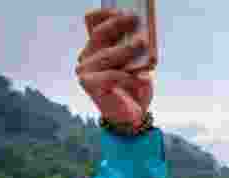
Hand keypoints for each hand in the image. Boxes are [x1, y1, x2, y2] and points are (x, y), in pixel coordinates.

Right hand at [75, 8, 153, 126]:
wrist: (131, 116)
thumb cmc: (135, 88)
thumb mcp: (139, 65)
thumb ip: (136, 50)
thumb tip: (142, 37)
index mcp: (96, 47)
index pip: (93, 22)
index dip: (105, 13)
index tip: (123, 9)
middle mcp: (87, 56)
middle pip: (100, 34)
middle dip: (119, 25)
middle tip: (136, 19)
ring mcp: (85, 70)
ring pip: (108, 54)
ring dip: (127, 49)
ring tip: (142, 43)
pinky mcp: (89, 84)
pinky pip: (111, 75)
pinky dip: (128, 76)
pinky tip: (140, 78)